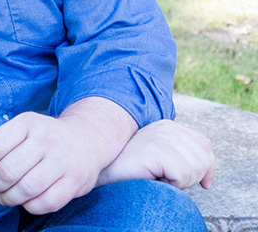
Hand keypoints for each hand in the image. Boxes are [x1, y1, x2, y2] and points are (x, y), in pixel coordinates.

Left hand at [0, 100, 135, 214]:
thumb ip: (0, 146)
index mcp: (28, 122)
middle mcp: (45, 139)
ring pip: (25, 189)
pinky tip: (28, 199)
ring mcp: (62, 161)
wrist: (87, 139)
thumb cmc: (45, 136)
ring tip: (8, 195)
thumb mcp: (23, 128)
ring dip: (10, 198)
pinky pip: (44, 203)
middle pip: (7, 171)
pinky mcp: (75, 182)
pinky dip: (30, 206)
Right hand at [97, 120, 215, 189]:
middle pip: (204, 159)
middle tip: (167, 179)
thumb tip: (207, 174)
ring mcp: (162, 135)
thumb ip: (179, 155)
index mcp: (169, 127)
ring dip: (180, 182)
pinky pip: (182, 174)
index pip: (205, 145)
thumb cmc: (130, 171)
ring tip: (158, 178)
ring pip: (195, 168)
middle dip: (191, 178)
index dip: (208, 167)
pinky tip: (154, 179)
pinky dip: (172, 185)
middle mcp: (167, 127)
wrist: (104, 171)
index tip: (204, 184)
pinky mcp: (157, 148)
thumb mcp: (160, 158)